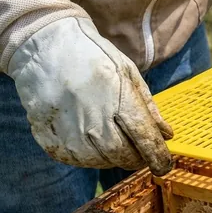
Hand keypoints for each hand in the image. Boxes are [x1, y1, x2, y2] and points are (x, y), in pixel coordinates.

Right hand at [7, 17, 174, 175]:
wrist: (44, 47)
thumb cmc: (94, 58)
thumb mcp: (129, 73)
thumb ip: (148, 107)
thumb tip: (166, 136)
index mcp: (119, 99)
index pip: (145, 140)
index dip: (158, 157)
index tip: (164, 166)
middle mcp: (93, 119)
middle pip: (124, 156)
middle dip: (137, 158)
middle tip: (139, 152)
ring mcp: (69, 131)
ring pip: (101, 161)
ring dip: (113, 157)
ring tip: (112, 139)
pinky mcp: (50, 138)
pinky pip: (76, 160)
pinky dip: (89, 155)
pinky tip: (90, 139)